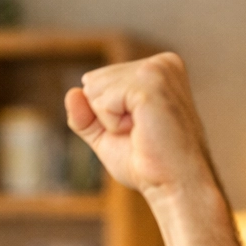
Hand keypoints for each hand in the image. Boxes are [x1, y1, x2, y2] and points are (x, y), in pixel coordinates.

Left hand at [64, 53, 216, 204]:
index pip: (96, 81)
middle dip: (104, 116)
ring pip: (95, 89)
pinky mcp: (151, 84)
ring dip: (109, 121)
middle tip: (138, 133)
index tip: (135, 129)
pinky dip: (112, 124)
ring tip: (141, 131)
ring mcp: (158, 70)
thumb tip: (71, 92)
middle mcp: (160, 62)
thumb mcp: (105, 135)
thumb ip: (85, 115)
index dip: (104, 115)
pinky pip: (104, 101)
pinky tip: (140, 131)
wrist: (173, 183)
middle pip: (93, 82)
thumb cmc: (146, 162)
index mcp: (155, 69)